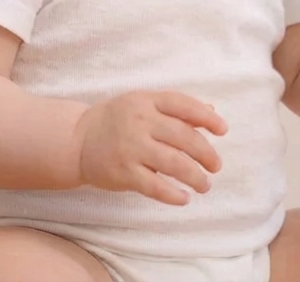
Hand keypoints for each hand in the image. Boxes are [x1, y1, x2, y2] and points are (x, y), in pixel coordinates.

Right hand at [73, 90, 227, 205]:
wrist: (77, 139)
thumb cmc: (117, 120)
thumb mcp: (143, 104)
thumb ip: (175, 108)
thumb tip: (211, 111)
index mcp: (146, 101)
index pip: (183, 105)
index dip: (206, 117)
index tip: (223, 130)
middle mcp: (139, 121)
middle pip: (183, 136)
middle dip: (206, 153)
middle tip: (216, 166)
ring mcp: (131, 147)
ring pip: (173, 163)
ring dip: (195, 176)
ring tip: (205, 185)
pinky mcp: (123, 172)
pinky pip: (154, 186)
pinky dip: (172, 194)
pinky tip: (184, 198)